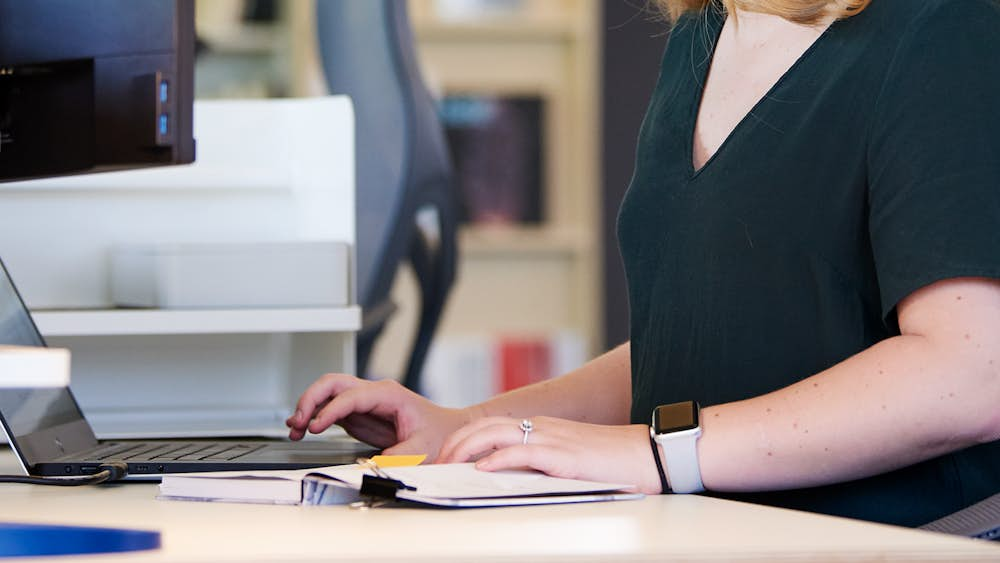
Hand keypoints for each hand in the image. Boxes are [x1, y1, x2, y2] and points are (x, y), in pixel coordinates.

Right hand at [285, 373, 473, 460]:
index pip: (350, 396)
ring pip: (327, 392)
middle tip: (298, 421)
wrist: (447, 430)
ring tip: (294, 428)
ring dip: (308, 406)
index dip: (330, 410)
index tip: (317, 427)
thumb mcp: (423, 448)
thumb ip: (398, 456)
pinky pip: (330, 408)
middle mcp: (373, 393)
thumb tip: (374, 466)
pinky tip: (303, 430)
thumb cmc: (439, 433)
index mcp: (388, 394)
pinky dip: (314, 416)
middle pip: (332, 383)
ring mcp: (363, 401)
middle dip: (311, 399)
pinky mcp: (358, 414)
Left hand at [436, 416, 663, 494]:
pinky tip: (482, 470)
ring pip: (495, 434)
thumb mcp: (570, 461)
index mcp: (543, 429)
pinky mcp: (562, 455)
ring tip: (449, 466)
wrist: (649, 455)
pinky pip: (522, 452)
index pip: (493, 427)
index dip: (465, 440)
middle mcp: (542, 428)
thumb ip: (543, 465)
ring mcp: (552, 439)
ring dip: (466, 449)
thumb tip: (510, 480)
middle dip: (455, 444)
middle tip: (437, 464)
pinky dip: (497, 459)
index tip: (446, 459)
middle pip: (485, 427)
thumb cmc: (615, 463)